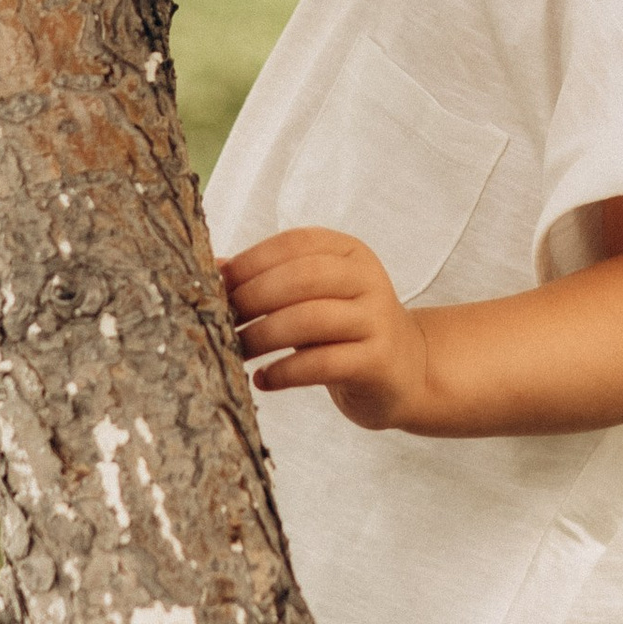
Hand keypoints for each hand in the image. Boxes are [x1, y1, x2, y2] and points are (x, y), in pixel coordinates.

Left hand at [221, 224, 431, 433]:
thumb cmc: (346, 329)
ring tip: (237, 351)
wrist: (407, 369)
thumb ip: (273, 279)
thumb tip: (214, 269)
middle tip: (222, 319)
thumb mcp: (316, 295)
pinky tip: (263, 379)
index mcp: (349, 252)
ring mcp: (376, 320)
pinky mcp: (378, 361)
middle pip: (301, 277)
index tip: (217, 284)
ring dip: (263, 336)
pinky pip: (322, 364)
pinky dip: (284, 372)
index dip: (250, 262)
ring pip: (310, 319)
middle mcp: (367, 279)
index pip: (294, 244)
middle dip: (253, 297)